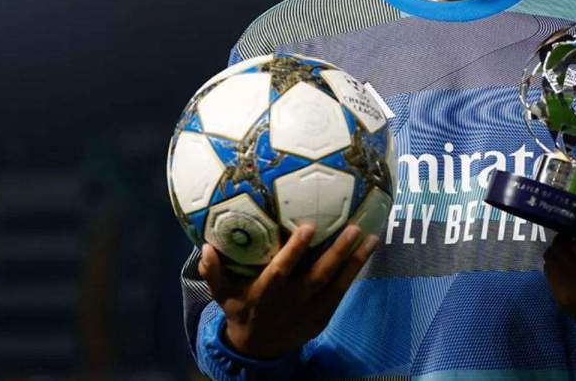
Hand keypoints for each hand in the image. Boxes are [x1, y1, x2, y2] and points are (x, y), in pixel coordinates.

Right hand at [198, 223, 380, 358]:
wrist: (258, 349)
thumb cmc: (240, 309)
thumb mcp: (222, 294)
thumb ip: (213, 271)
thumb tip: (204, 247)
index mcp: (264, 295)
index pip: (280, 271)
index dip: (294, 251)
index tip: (308, 227)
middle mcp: (289, 303)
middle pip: (317, 276)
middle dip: (337, 252)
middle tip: (354, 228)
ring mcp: (309, 312)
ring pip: (336, 285)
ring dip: (354, 261)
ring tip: (371, 237)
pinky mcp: (322, 317)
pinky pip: (341, 294)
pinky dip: (354, 273)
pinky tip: (367, 252)